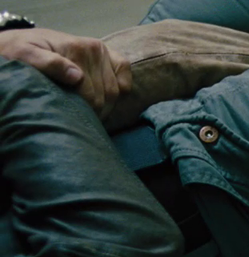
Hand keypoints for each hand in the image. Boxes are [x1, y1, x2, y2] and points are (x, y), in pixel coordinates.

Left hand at [0, 28, 131, 116]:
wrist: (23, 41)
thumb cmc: (21, 52)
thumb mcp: (25, 55)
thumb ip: (48, 64)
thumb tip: (77, 77)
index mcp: (78, 49)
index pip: (90, 92)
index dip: (83, 110)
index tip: (72, 119)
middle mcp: (94, 49)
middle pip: (105, 93)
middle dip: (94, 110)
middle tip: (80, 120)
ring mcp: (102, 51)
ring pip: (115, 90)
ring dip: (106, 106)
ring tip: (90, 115)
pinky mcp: (108, 54)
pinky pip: (124, 72)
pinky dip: (122, 87)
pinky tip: (109, 98)